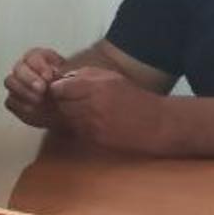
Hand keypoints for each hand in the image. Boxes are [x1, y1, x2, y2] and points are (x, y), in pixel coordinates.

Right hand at [4, 47, 66, 127]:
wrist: (67, 110)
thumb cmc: (71, 90)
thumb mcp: (76, 79)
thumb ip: (69, 76)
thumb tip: (60, 78)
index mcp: (41, 58)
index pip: (33, 55)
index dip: (39, 65)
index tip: (49, 76)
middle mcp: (26, 69)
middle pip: (19, 67)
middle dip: (29, 78)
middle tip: (42, 89)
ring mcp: (18, 84)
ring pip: (10, 81)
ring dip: (24, 91)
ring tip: (40, 100)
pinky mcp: (14, 100)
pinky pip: (10, 100)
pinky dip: (21, 105)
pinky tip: (34, 109)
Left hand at [48, 68, 167, 153]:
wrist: (154, 124)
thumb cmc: (134, 98)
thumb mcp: (113, 78)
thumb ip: (87, 75)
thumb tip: (64, 79)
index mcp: (96, 86)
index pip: (60, 88)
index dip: (59, 88)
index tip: (63, 89)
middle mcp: (91, 105)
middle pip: (59, 104)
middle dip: (61, 102)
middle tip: (69, 100)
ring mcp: (91, 124)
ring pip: (64, 119)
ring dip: (67, 115)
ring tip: (80, 111)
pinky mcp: (93, 138)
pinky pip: (74, 130)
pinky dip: (75, 126)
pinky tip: (87, 122)